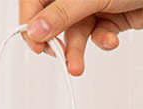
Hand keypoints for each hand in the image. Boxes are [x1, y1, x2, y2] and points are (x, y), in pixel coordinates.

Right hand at [19, 0, 142, 74]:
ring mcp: (92, 3)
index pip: (35, 1)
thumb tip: (35, 31)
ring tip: (78, 67)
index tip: (35, 44)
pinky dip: (102, 41)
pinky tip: (110, 40)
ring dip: (78, 50)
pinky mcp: (108, 17)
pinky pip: (96, 35)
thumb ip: (62, 14)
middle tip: (58, 58)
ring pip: (75, 32)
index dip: (32, 23)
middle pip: (53, 20)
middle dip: (58, 42)